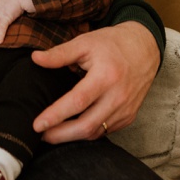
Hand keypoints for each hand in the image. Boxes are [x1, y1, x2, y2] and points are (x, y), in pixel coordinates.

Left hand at [31, 21, 159, 142]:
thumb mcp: (85, 42)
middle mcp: (118, 97)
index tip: (37, 125)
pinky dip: (88, 133)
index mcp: (106, 76)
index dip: (56, 115)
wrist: (144, 49)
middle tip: (41, 135)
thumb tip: (35, 58)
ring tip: (52, 134)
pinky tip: (74, 130)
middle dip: (61, 135)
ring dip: (72, 137)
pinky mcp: (129, 117)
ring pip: (96, 133)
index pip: (77, 101)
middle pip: (86, 125)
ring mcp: (125, 110)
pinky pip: (105, 131)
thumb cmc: (112, 43)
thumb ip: (60, 53)